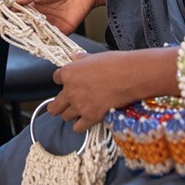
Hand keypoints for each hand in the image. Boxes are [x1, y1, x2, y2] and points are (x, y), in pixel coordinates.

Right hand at [15, 0, 108, 34]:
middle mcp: (41, 16)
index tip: (6, 19)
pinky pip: (53, 39)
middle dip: (21, 29)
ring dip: (33, 37)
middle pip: (27, 25)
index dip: (13, 16)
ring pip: (38, 34)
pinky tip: (42, 44)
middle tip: (16, 31)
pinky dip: (47, 43)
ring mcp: (50, 24)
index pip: (20, 12)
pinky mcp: (62, 30)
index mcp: (34, 4)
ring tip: (27, 39)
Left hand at [48, 47, 181, 132]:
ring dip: (70, 115)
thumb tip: (75, 57)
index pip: (56, 78)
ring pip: (65, 117)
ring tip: (76, 113)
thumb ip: (81, 59)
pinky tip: (85, 122)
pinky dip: (80, 126)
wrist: (130, 76)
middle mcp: (70, 91)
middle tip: (60, 106)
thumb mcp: (94, 57)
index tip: (66, 82)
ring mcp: (79, 106)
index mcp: (69, 73)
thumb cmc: (115, 64)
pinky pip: (77, 128)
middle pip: (54, 105)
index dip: (61, 80)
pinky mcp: (90, 117)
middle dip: (56, 106)